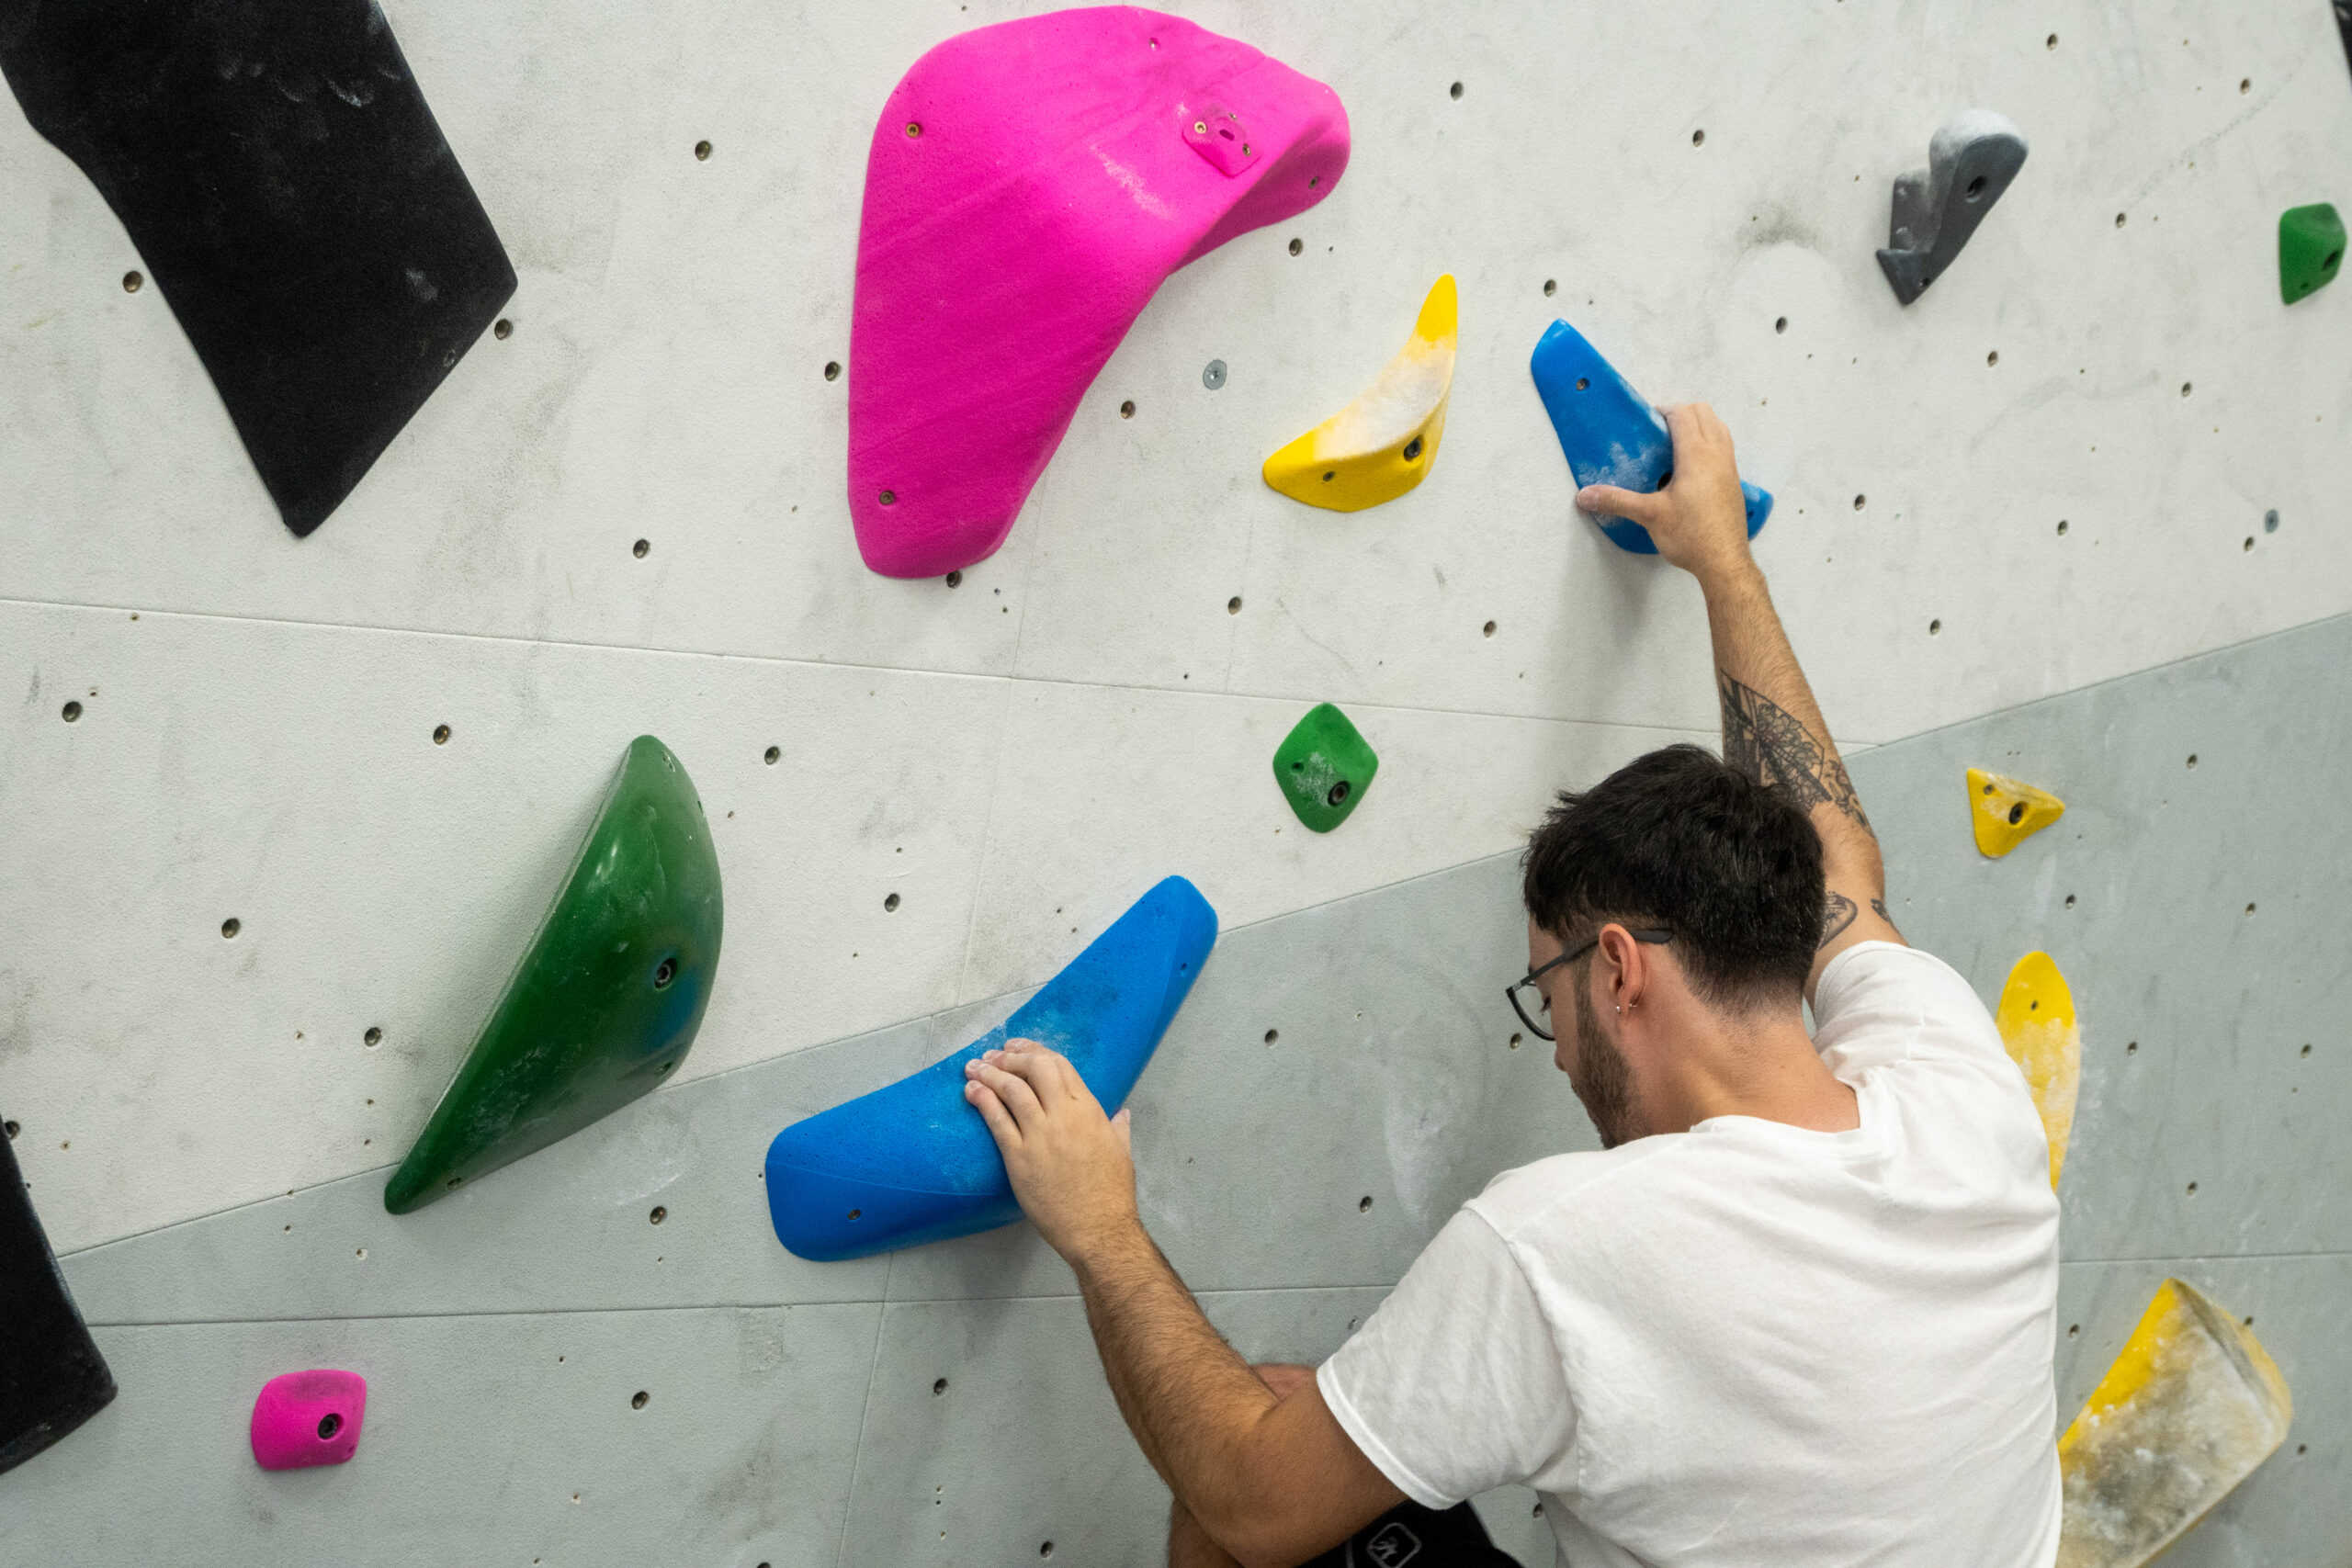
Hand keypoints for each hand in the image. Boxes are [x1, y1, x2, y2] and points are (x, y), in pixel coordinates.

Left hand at [963, 1039, 1139, 1264]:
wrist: (1098, 1229)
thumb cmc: (1112, 1194)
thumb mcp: (1122, 1152)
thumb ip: (1118, 1127)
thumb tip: (1122, 1113)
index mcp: (1089, 1111)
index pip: (1060, 1066)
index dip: (1035, 1051)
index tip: (1018, 1048)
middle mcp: (1064, 1116)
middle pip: (1034, 1069)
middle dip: (1011, 1056)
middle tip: (994, 1054)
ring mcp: (1040, 1135)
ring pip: (1012, 1090)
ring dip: (990, 1072)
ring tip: (974, 1066)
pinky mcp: (1019, 1158)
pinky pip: (997, 1120)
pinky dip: (983, 1100)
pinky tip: (971, 1091)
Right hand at [1576, 402, 1754, 586]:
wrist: (1724, 562)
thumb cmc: (1690, 535)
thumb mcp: (1649, 515)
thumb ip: (1616, 500)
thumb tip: (1584, 495)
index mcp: (1696, 455)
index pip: (1684, 414)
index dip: (1664, 411)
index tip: (1647, 424)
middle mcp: (1717, 453)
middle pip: (1704, 412)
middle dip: (1681, 413)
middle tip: (1658, 432)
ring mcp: (1729, 466)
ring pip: (1718, 426)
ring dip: (1698, 425)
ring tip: (1675, 445)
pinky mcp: (1734, 480)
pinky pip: (1724, 445)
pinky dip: (1709, 441)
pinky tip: (1691, 467)